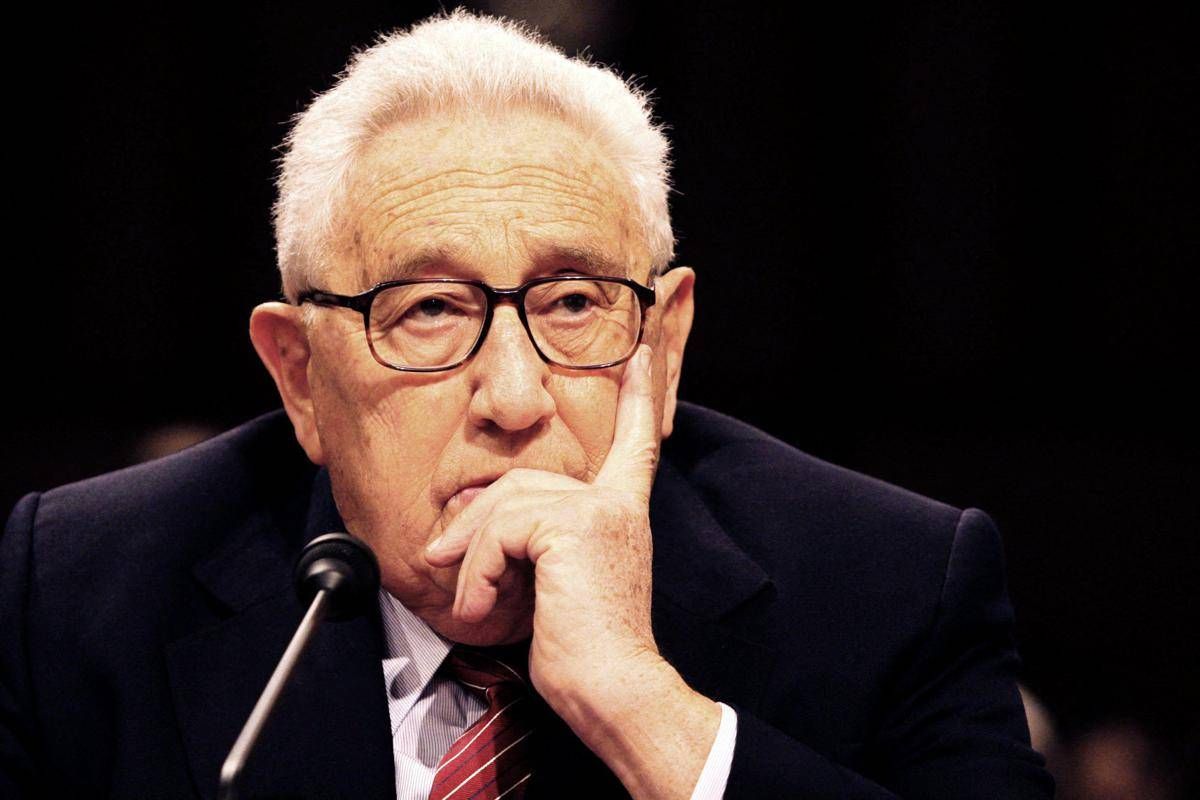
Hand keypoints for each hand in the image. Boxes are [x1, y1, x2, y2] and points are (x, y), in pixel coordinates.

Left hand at [423, 343, 660, 707]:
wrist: (612, 688)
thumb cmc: (584, 650)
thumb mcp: (556, 585)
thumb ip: (532, 544)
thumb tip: (466, 528)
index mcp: (622, 512)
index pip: (635, 442)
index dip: (638, 397)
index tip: (642, 357)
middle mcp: (616, 502)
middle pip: (524, 477)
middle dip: (474, 517)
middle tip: (439, 554)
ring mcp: (596, 510)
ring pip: (505, 503)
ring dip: (472, 557)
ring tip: (468, 600)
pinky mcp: (572, 527)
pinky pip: (500, 531)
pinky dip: (478, 572)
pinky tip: (481, 607)